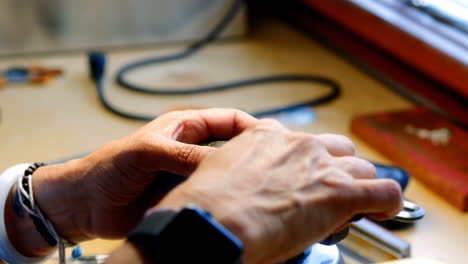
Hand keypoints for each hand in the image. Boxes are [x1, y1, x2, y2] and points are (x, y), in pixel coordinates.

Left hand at [28, 109, 257, 243]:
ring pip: (225, 176)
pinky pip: (211, 198)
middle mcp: (193, 150)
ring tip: (254, 193)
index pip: (229, 120)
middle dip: (249, 157)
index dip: (251, 127)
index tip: (270, 142)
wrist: (86, 204)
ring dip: (237, 183)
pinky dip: (223, 203)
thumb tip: (224, 161)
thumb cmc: (110, 167)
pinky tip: (233, 210)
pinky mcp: (186, 198)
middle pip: (232, 149)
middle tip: (268, 171)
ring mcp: (191, 175)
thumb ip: (185, 154)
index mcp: (186, 127)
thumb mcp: (148, 151)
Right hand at [157, 119, 402, 263]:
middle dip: (337, 168)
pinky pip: (384, 191)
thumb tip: (252, 185)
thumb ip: (242, 170)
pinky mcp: (340, 192)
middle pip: (337, 149)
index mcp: (266, 136)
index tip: (305, 179)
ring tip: (354, 204)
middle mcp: (297, 144)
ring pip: (361, 168)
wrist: (213, 220)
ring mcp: (321, 165)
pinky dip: (387, 202)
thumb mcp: (221, 173)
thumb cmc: (207, 205)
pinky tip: (383, 210)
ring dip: (359, 185)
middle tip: (329, 190)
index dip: (308, 163)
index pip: (301, 142)